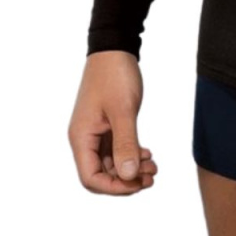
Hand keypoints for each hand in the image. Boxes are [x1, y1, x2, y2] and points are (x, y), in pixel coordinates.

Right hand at [68, 50, 158, 194]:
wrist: (115, 48)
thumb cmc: (115, 75)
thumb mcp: (123, 110)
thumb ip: (126, 143)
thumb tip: (128, 176)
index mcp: (81, 137)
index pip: (90, 178)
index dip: (114, 187)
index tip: (138, 183)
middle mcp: (85, 138)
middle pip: (101, 174)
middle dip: (126, 180)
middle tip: (152, 176)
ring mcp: (95, 131)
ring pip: (111, 163)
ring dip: (131, 168)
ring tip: (154, 166)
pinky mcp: (106, 124)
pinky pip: (116, 149)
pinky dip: (131, 154)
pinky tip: (148, 154)